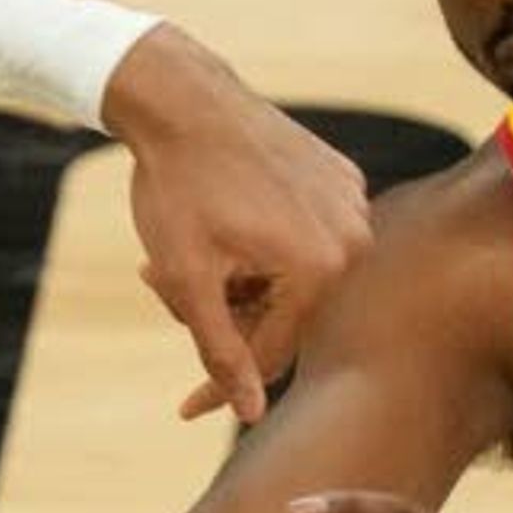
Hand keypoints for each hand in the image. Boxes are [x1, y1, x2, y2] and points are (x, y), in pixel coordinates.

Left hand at [98, 25, 372, 424]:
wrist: (183, 98)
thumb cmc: (177, 186)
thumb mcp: (189, 279)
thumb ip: (221, 350)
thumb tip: (250, 415)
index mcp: (321, 268)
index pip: (272, 353)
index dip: (221, 382)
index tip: (185, 407)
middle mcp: (353, 238)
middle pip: (284, 315)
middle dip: (222, 311)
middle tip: (158, 281)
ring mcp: (352, 204)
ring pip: (292, 280)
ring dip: (239, 279)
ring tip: (187, 247)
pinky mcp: (341, 178)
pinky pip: (303, 239)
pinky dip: (261, 244)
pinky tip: (224, 218)